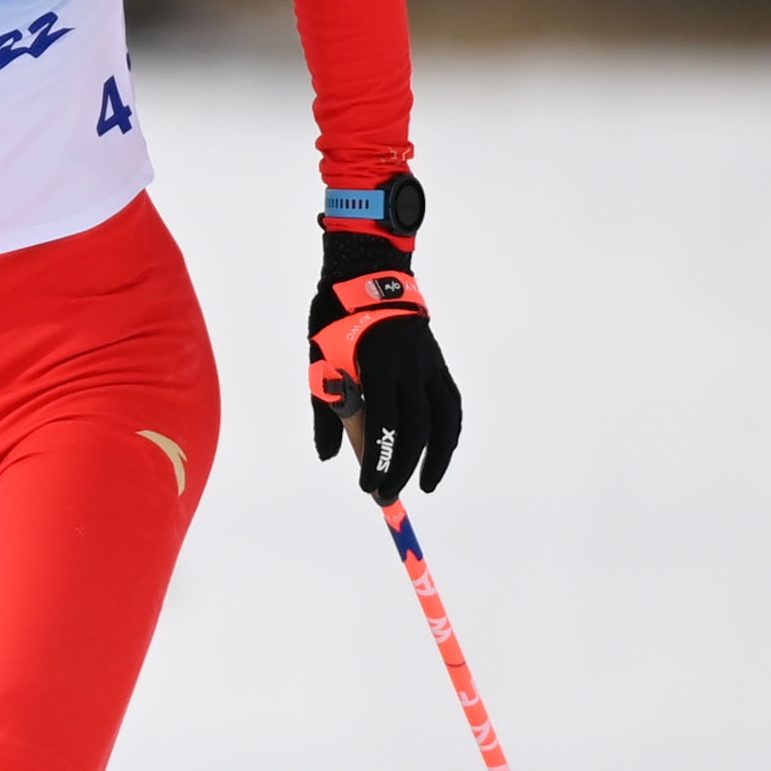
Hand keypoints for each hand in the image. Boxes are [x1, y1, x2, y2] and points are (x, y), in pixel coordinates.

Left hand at [308, 231, 460, 501]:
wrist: (367, 276)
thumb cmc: (335, 321)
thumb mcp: (319, 362)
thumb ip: (326, 410)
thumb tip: (330, 456)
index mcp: (377, 365)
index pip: (384, 424)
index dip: (378, 460)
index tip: (368, 486)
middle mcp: (410, 367)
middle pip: (416, 429)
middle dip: (402, 467)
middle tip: (387, 494)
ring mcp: (429, 365)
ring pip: (444, 419)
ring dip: (437, 456)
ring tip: (426, 484)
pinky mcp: (438, 364)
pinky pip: (450, 404)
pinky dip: (449, 432)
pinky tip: (440, 452)